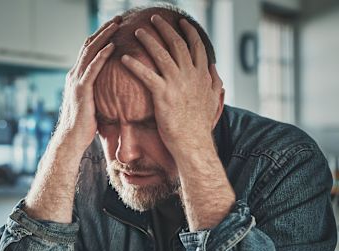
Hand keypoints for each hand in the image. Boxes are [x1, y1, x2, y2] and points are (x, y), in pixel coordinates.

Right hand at [54, 17, 119, 151]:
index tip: (115, 26)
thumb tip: (115, 90)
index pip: (89, 51)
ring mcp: (76, 82)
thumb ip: (99, 92)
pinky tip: (112, 46)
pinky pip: (93, 68)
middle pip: (89, 45)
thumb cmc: (84, 126)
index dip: (101, 37)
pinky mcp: (81, 90)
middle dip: (103, 30)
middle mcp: (74, 75)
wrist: (71, 140)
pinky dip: (102, 55)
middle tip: (118, 18)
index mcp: (77, 77)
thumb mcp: (93, 104)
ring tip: (117, 25)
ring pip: (90, 52)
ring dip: (104, 36)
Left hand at [120, 16, 223, 156]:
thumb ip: (214, 82)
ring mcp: (177, 83)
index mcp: (202, 75)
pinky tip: (124, 58)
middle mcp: (190, 75)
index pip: (196, 46)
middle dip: (165, 28)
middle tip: (155, 19)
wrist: (194, 143)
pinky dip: (134, 64)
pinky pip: (146, 74)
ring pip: (161, 54)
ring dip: (148, 40)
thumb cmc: (200, 126)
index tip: (182, 23)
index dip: (188, 32)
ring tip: (138, 32)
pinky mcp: (163, 95)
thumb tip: (214, 68)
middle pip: (177, 43)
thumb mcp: (214, 101)